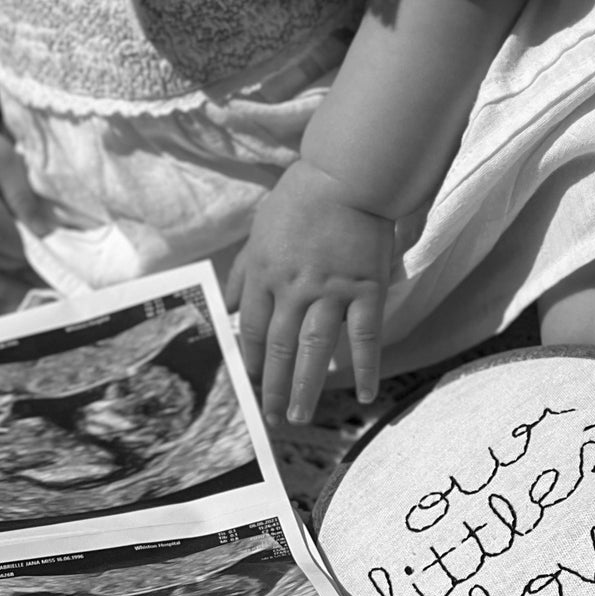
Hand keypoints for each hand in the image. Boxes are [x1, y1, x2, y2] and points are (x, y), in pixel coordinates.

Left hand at [227, 158, 392, 426]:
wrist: (346, 176)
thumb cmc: (300, 199)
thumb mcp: (259, 232)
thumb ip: (244, 272)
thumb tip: (229, 307)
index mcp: (266, 275)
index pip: (255, 331)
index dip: (252, 362)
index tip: (251, 387)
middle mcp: (294, 289)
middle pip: (281, 348)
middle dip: (274, 388)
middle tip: (273, 419)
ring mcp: (331, 291)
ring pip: (315, 349)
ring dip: (307, 387)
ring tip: (301, 417)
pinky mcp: (366, 288)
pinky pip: (365, 335)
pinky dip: (365, 367)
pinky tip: (365, 394)